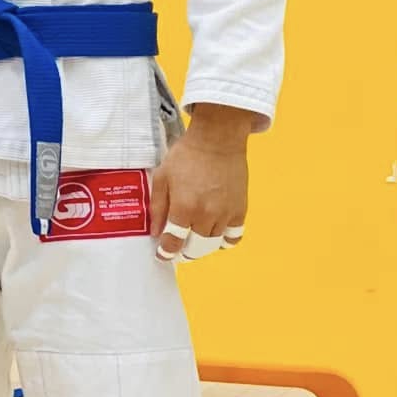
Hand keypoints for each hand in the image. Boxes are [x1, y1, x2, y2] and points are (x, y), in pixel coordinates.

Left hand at [149, 104, 254, 262]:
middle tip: (177, 251)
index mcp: (184, 207)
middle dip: (184, 254)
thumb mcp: (162, 177)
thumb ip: (157, 207)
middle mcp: (206, 215)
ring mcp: (226, 214)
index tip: (162, 256)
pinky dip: (224, 241)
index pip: (174, 242)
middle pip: (195, 248)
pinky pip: (234, 237)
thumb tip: (155, 232)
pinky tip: (215, 235)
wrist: (218, 140)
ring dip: (202, 247)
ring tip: (193, 242)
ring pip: (213, 244)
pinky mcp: (240, 210)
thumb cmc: (186, 156)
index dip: (166, 253)